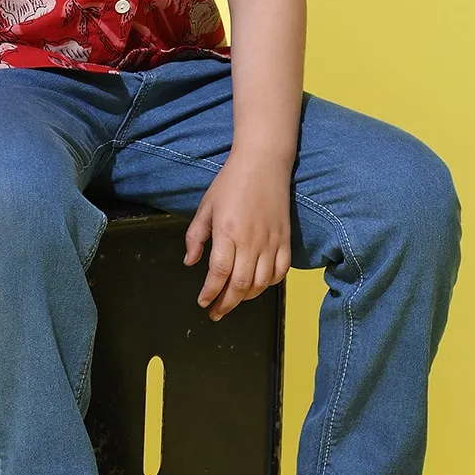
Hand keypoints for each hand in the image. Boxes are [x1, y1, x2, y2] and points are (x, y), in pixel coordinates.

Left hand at [183, 151, 291, 320]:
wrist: (263, 163)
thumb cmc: (230, 182)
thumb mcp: (206, 206)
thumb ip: (196, 236)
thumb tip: (189, 262)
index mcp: (227, 232)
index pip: (218, 273)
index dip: (210, 293)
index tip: (203, 302)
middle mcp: (250, 241)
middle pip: (240, 285)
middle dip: (226, 303)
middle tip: (216, 312)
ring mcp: (271, 242)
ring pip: (261, 283)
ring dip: (246, 298)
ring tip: (234, 300)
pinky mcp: (285, 239)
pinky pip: (280, 271)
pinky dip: (270, 284)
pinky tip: (258, 285)